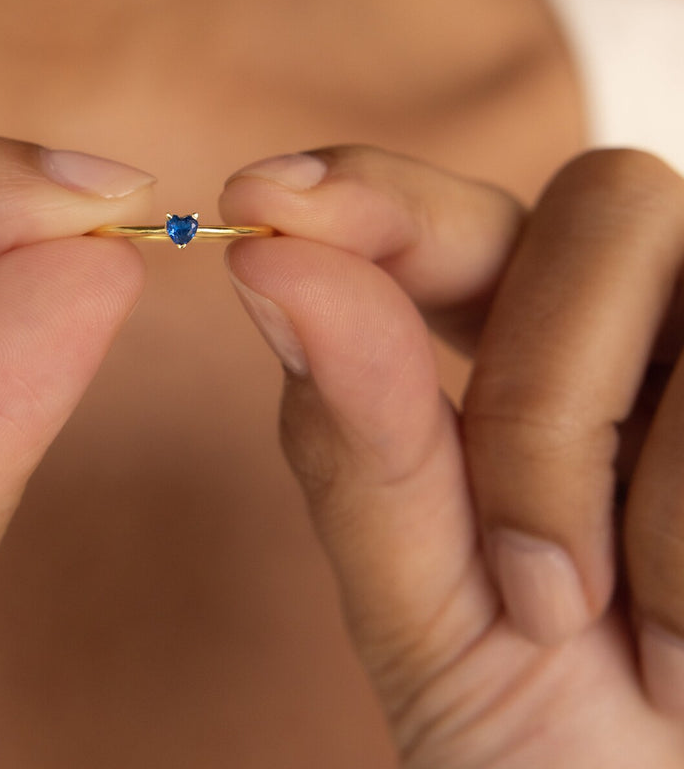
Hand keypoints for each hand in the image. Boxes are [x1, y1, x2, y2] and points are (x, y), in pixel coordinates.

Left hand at [220, 147, 683, 767]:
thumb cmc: (548, 733)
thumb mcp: (429, 600)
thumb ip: (357, 434)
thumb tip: (269, 259)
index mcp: (533, 342)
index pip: (446, 211)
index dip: (366, 188)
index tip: (260, 197)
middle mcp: (648, 317)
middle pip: (590, 207)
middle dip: (538, 395)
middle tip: (533, 585)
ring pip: (670, 270)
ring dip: (601, 472)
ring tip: (614, 635)